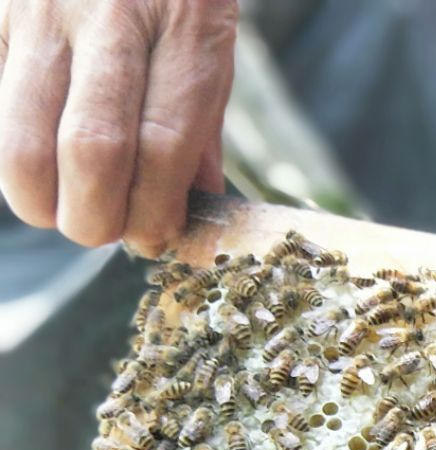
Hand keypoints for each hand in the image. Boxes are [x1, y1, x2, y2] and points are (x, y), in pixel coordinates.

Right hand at [0, 0, 235, 253]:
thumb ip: (197, 138)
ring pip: (22, 135)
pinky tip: (31, 161)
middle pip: (91, 148)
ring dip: (37, 196)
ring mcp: (40, 12)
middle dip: (93, 215)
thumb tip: (181, 222)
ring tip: (57, 209)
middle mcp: (109, 16)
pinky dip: (5, 151)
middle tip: (99, 230)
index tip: (152, 235)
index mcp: (183, 29)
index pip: (162, 146)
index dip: (152, 209)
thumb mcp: (209, 53)